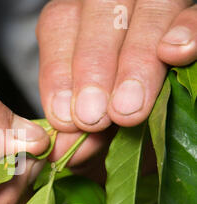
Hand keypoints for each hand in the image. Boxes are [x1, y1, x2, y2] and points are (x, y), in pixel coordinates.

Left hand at [37, 0, 195, 132]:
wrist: (151, 106)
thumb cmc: (113, 108)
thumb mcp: (92, 118)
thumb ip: (76, 129)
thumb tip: (63, 150)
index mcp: (78, 19)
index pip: (59, 27)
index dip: (59, 73)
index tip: (64, 117)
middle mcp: (114, 3)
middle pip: (102, 15)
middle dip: (94, 69)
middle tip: (93, 117)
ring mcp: (158, 4)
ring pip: (148, 12)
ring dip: (136, 61)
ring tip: (127, 109)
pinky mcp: (193, 14)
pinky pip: (195, 14)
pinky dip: (187, 31)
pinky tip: (174, 53)